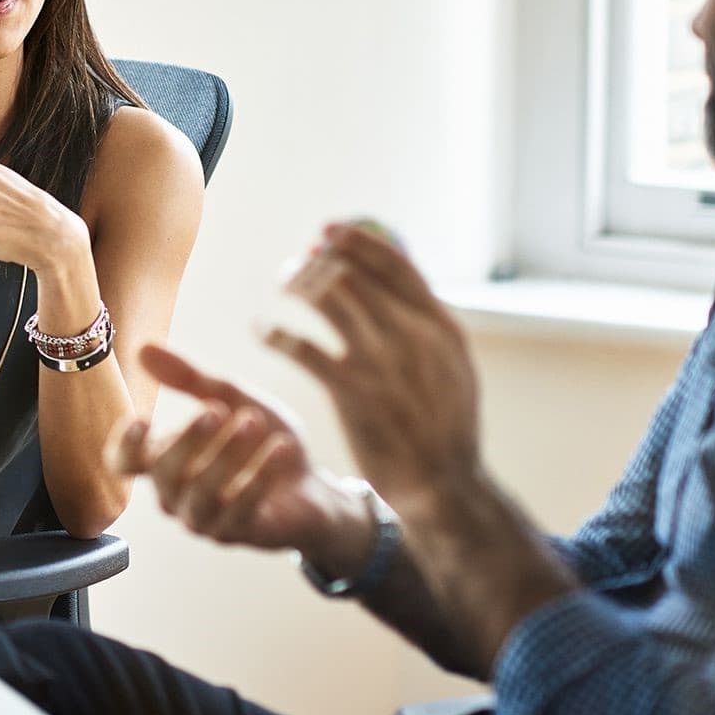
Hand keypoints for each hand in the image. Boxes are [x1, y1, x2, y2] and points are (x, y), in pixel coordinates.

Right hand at [107, 343, 351, 555]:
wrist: (309, 483)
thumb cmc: (260, 440)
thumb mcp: (230, 398)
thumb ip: (189, 378)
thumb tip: (144, 348)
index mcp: (166, 460)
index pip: (125, 463)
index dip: (125, 446)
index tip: (143, 418)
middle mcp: (176, 494)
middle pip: (163, 473)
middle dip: (188, 439)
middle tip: (217, 409)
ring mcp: (204, 519)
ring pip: (201, 494)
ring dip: (225, 456)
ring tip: (253, 422)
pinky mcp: (238, 533)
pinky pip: (241, 510)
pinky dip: (260, 476)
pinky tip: (281, 447)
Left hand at [266, 222, 479, 509]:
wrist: (444, 485)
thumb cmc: (444, 423)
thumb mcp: (452, 364)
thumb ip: (427, 322)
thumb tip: (395, 274)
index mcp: (440, 324)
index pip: (395, 263)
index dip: (357, 241)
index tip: (329, 229)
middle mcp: (413, 335)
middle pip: (354, 274)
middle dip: (319, 260)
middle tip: (298, 262)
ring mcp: (382, 362)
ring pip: (326, 297)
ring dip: (296, 283)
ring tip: (281, 283)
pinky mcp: (351, 391)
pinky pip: (301, 346)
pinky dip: (275, 331)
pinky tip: (262, 329)